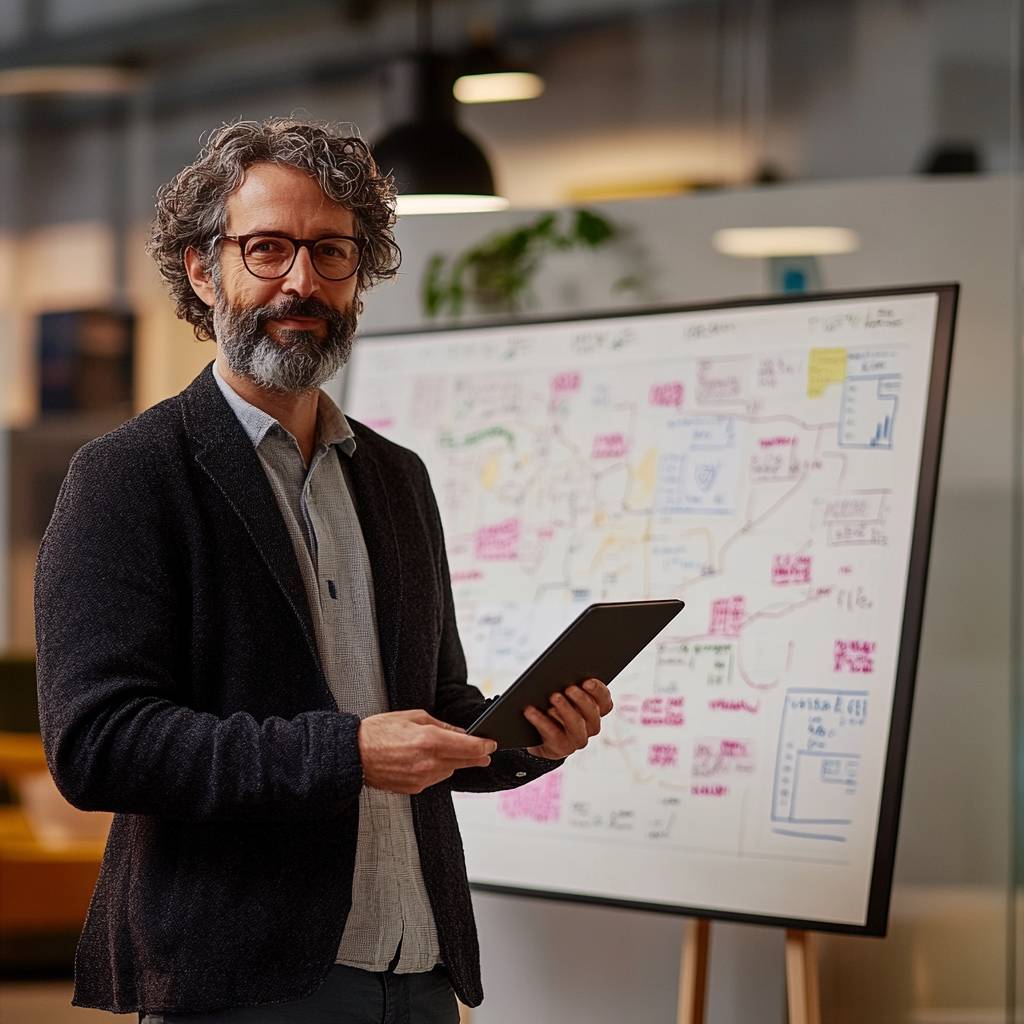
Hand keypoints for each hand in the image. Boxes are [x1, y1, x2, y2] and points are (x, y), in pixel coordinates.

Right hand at [358, 710, 496, 793]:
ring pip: (450, 771)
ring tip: (447, 752)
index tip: (492, 744)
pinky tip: (427, 761)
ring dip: (454, 762)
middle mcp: (428, 762)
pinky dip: (437, 770)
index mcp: (429, 740)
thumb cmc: (379, 732)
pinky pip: (435, 779)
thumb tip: (459, 733)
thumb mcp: (413, 717)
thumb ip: (441, 726)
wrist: (354, 754)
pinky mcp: (414, 788)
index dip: (484, 746)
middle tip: (485, 753)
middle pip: (464, 762)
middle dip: (477, 757)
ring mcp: (422, 778)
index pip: (469, 747)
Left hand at [525, 678, 612, 759]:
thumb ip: (567, 684)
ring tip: (553, 696)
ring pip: (576, 723)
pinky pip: (553, 733)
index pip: (605, 701)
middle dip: (581, 699)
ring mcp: (578, 739)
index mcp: (596, 710)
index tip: (587, 681)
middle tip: (569, 688)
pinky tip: (530, 710)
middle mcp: (592, 726)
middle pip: (592, 711)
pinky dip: (541, 720)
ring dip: (565, 709)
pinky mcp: (562, 748)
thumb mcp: (562, 695)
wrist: (539, 736)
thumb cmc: (552, 706)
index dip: (598, 691)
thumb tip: (561, 671)